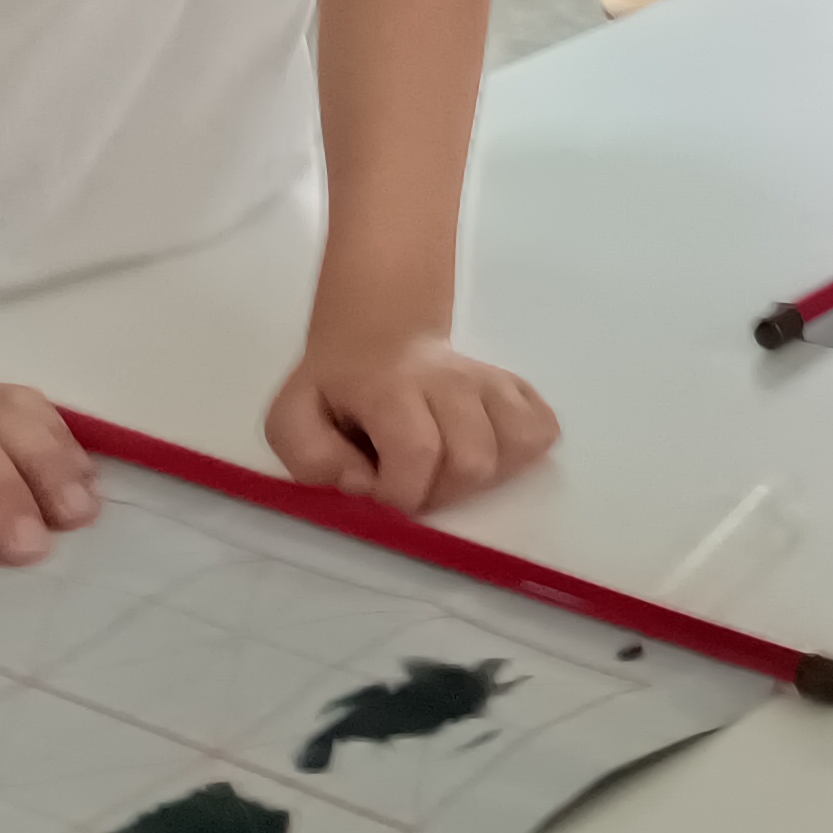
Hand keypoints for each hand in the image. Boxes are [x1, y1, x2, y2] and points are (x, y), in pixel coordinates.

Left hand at [266, 330, 559, 513]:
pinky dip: (516, 456)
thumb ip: (311, 459)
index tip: (379, 495)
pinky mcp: (519, 389)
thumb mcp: (291, 419)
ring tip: (444, 470)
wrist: (379, 338)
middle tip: (411, 484)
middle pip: (473, 460)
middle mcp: (451, 379)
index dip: (400, 493)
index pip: (417, 451)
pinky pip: (541, 432)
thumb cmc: (336, 390)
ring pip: (515, 449)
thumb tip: (363, 486)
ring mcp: (491, 382)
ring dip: (479, 479)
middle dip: (440, 493)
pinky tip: (480, 451)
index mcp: (391, 385)